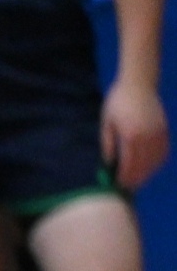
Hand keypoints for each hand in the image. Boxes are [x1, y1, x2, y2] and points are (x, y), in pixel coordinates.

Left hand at [103, 75, 169, 190]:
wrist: (138, 83)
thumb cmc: (117, 102)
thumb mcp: (107, 123)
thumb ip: (108, 144)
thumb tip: (108, 163)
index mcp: (131, 134)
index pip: (129, 163)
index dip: (124, 176)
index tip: (118, 185)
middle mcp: (147, 135)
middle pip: (144, 164)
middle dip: (136, 178)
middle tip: (128, 187)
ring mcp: (158, 132)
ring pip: (156, 160)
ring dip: (148, 172)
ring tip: (138, 179)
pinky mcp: (164, 129)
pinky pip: (163, 151)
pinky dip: (157, 162)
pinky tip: (150, 167)